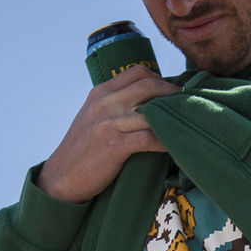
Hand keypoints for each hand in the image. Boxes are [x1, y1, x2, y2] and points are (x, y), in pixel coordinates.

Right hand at [35, 66, 177, 203]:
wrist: (61, 178)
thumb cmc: (82, 150)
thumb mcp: (93, 117)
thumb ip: (115, 105)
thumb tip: (147, 102)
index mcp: (101, 92)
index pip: (138, 72)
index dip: (162, 79)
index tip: (175, 92)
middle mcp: (105, 102)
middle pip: (150, 85)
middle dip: (173, 94)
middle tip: (188, 106)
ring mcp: (109, 123)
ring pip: (152, 110)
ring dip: (174, 117)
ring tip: (188, 125)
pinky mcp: (113, 145)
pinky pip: (149, 138)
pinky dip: (167, 142)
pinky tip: (176, 147)